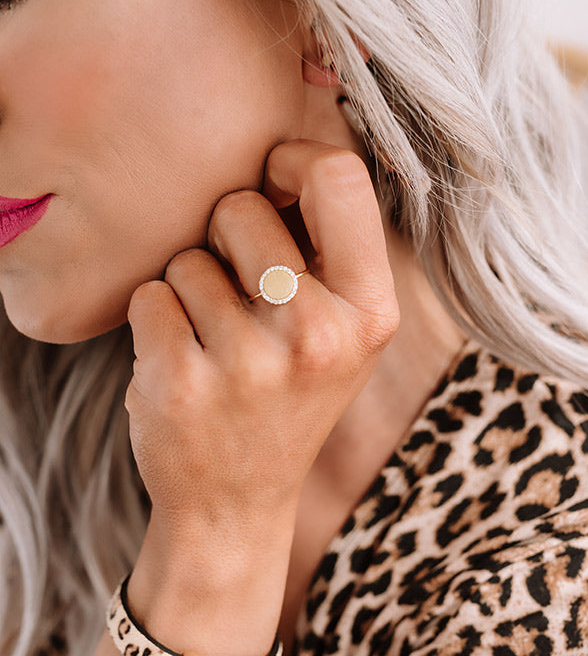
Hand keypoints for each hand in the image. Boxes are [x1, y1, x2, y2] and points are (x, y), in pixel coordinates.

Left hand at [125, 140, 398, 548]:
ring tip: (215, 341)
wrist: (235, 502)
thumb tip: (279, 152)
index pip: (339, 176)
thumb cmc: (288, 397)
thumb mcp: (343, 333)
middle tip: (238, 294)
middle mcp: (319, 335)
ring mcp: (248, 363)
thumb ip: (328, 250)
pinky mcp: (180, 381)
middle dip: (224, 236)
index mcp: (371, 312)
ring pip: (186, 255)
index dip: (292, 162)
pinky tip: (183, 362)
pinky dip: (156, 318)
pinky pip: (149, 294)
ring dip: (189, 287)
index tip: (270, 184)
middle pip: (240, 207)